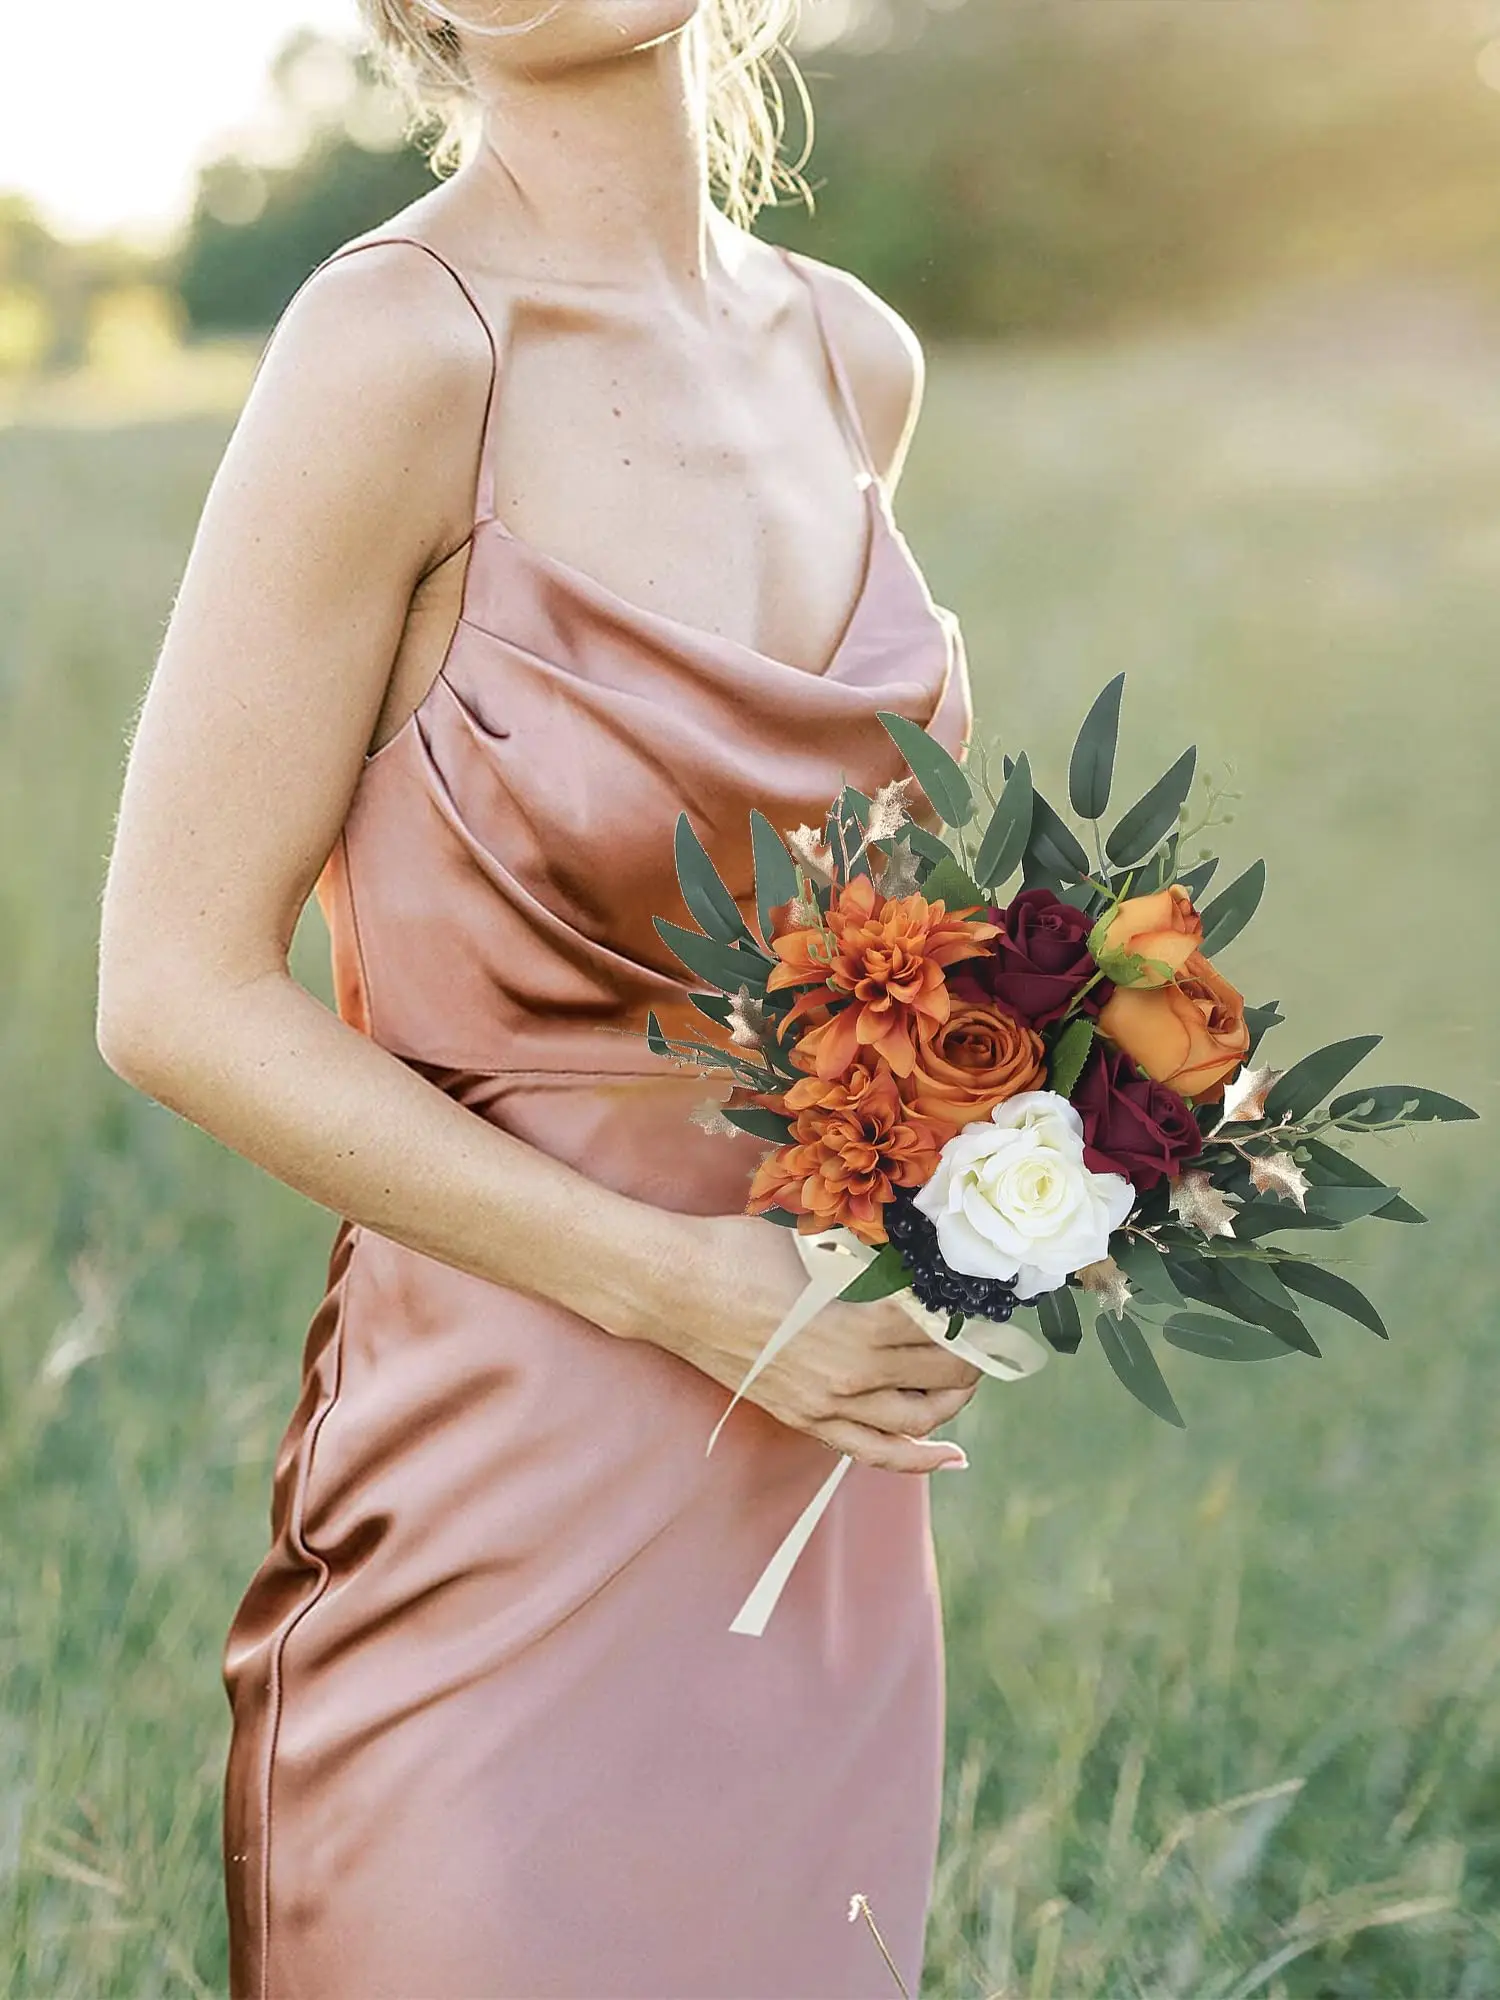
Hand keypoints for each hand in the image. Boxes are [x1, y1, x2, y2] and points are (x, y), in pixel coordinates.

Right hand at [648, 1214, 982, 1474]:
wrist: (673, 1287)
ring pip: (914, 1421)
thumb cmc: (739, 1252)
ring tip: (968, 1377)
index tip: (989, 1303)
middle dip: (974, 1358)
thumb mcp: (818, 1246)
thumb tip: (916, 1259)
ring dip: (952, 1401)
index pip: (942, 1331)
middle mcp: (849, 1376)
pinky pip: (871, 1451)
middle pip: (939, 1377)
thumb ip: (871, 1261)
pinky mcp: (802, 1419)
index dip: (973, 1318)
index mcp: (859, 1325)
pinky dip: (916, 1458)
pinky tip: (950, 1455)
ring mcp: (824, 1406)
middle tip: (989, 1337)